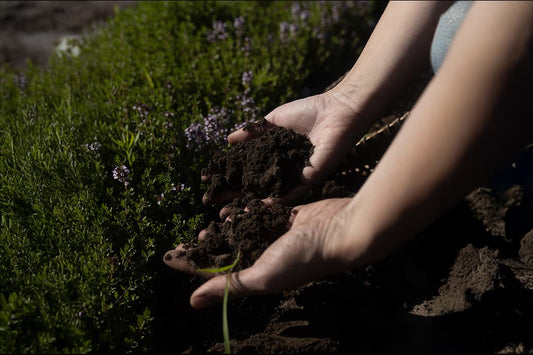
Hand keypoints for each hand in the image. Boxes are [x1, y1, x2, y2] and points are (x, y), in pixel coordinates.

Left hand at [163, 197, 379, 308]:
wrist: (339, 230)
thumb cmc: (303, 257)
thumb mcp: (261, 275)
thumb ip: (228, 285)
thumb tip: (192, 302)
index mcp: (257, 275)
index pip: (215, 273)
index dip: (190, 266)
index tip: (167, 258)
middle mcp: (263, 258)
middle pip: (225, 253)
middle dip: (204, 249)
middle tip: (182, 243)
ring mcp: (274, 237)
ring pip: (240, 233)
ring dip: (222, 230)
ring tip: (203, 228)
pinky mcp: (284, 217)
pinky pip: (259, 214)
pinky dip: (245, 212)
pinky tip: (230, 208)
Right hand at [203, 90, 372, 205]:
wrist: (337, 109)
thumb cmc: (309, 111)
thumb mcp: (274, 121)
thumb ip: (253, 131)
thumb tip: (228, 140)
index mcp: (274, 157)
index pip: (246, 170)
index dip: (227, 176)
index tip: (207, 182)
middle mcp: (283, 170)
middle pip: (253, 186)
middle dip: (232, 195)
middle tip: (211, 203)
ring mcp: (296, 177)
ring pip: (267, 194)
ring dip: (248, 203)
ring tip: (228, 212)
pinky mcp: (310, 179)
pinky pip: (290, 194)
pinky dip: (274, 201)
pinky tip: (257, 207)